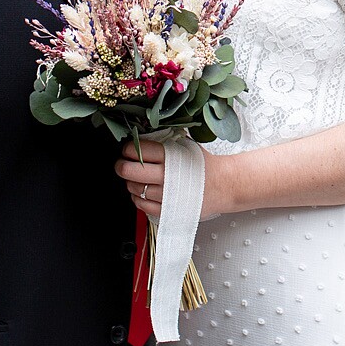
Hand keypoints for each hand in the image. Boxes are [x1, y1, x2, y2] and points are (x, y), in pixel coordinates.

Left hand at [114, 139, 238, 219]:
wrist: (223, 185)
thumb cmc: (204, 165)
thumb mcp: (186, 145)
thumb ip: (166, 140)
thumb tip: (144, 135)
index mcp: (171, 156)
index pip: (138, 150)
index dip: (128, 149)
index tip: (127, 150)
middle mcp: (167, 176)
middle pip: (130, 170)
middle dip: (121, 166)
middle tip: (122, 164)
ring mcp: (166, 195)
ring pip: (135, 188)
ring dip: (130, 182)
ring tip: (136, 178)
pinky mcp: (167, 210)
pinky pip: (142, 205)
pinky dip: (137, 198)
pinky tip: (142, 192)